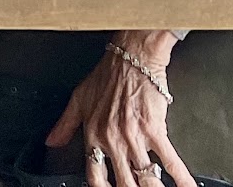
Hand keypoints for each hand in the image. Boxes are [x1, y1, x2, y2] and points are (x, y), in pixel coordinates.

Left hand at [46, 31, 192, 186]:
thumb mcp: (78, 99)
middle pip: (123, 183)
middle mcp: (112, 141)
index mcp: (94, 135)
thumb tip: (51, 142)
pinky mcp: (155, 131)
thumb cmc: (107, 75)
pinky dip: (181, 179)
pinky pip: (171, 162)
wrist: (131, 58)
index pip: (94, 175)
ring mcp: (134, 138)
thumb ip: (65, 124)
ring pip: (145, 179)